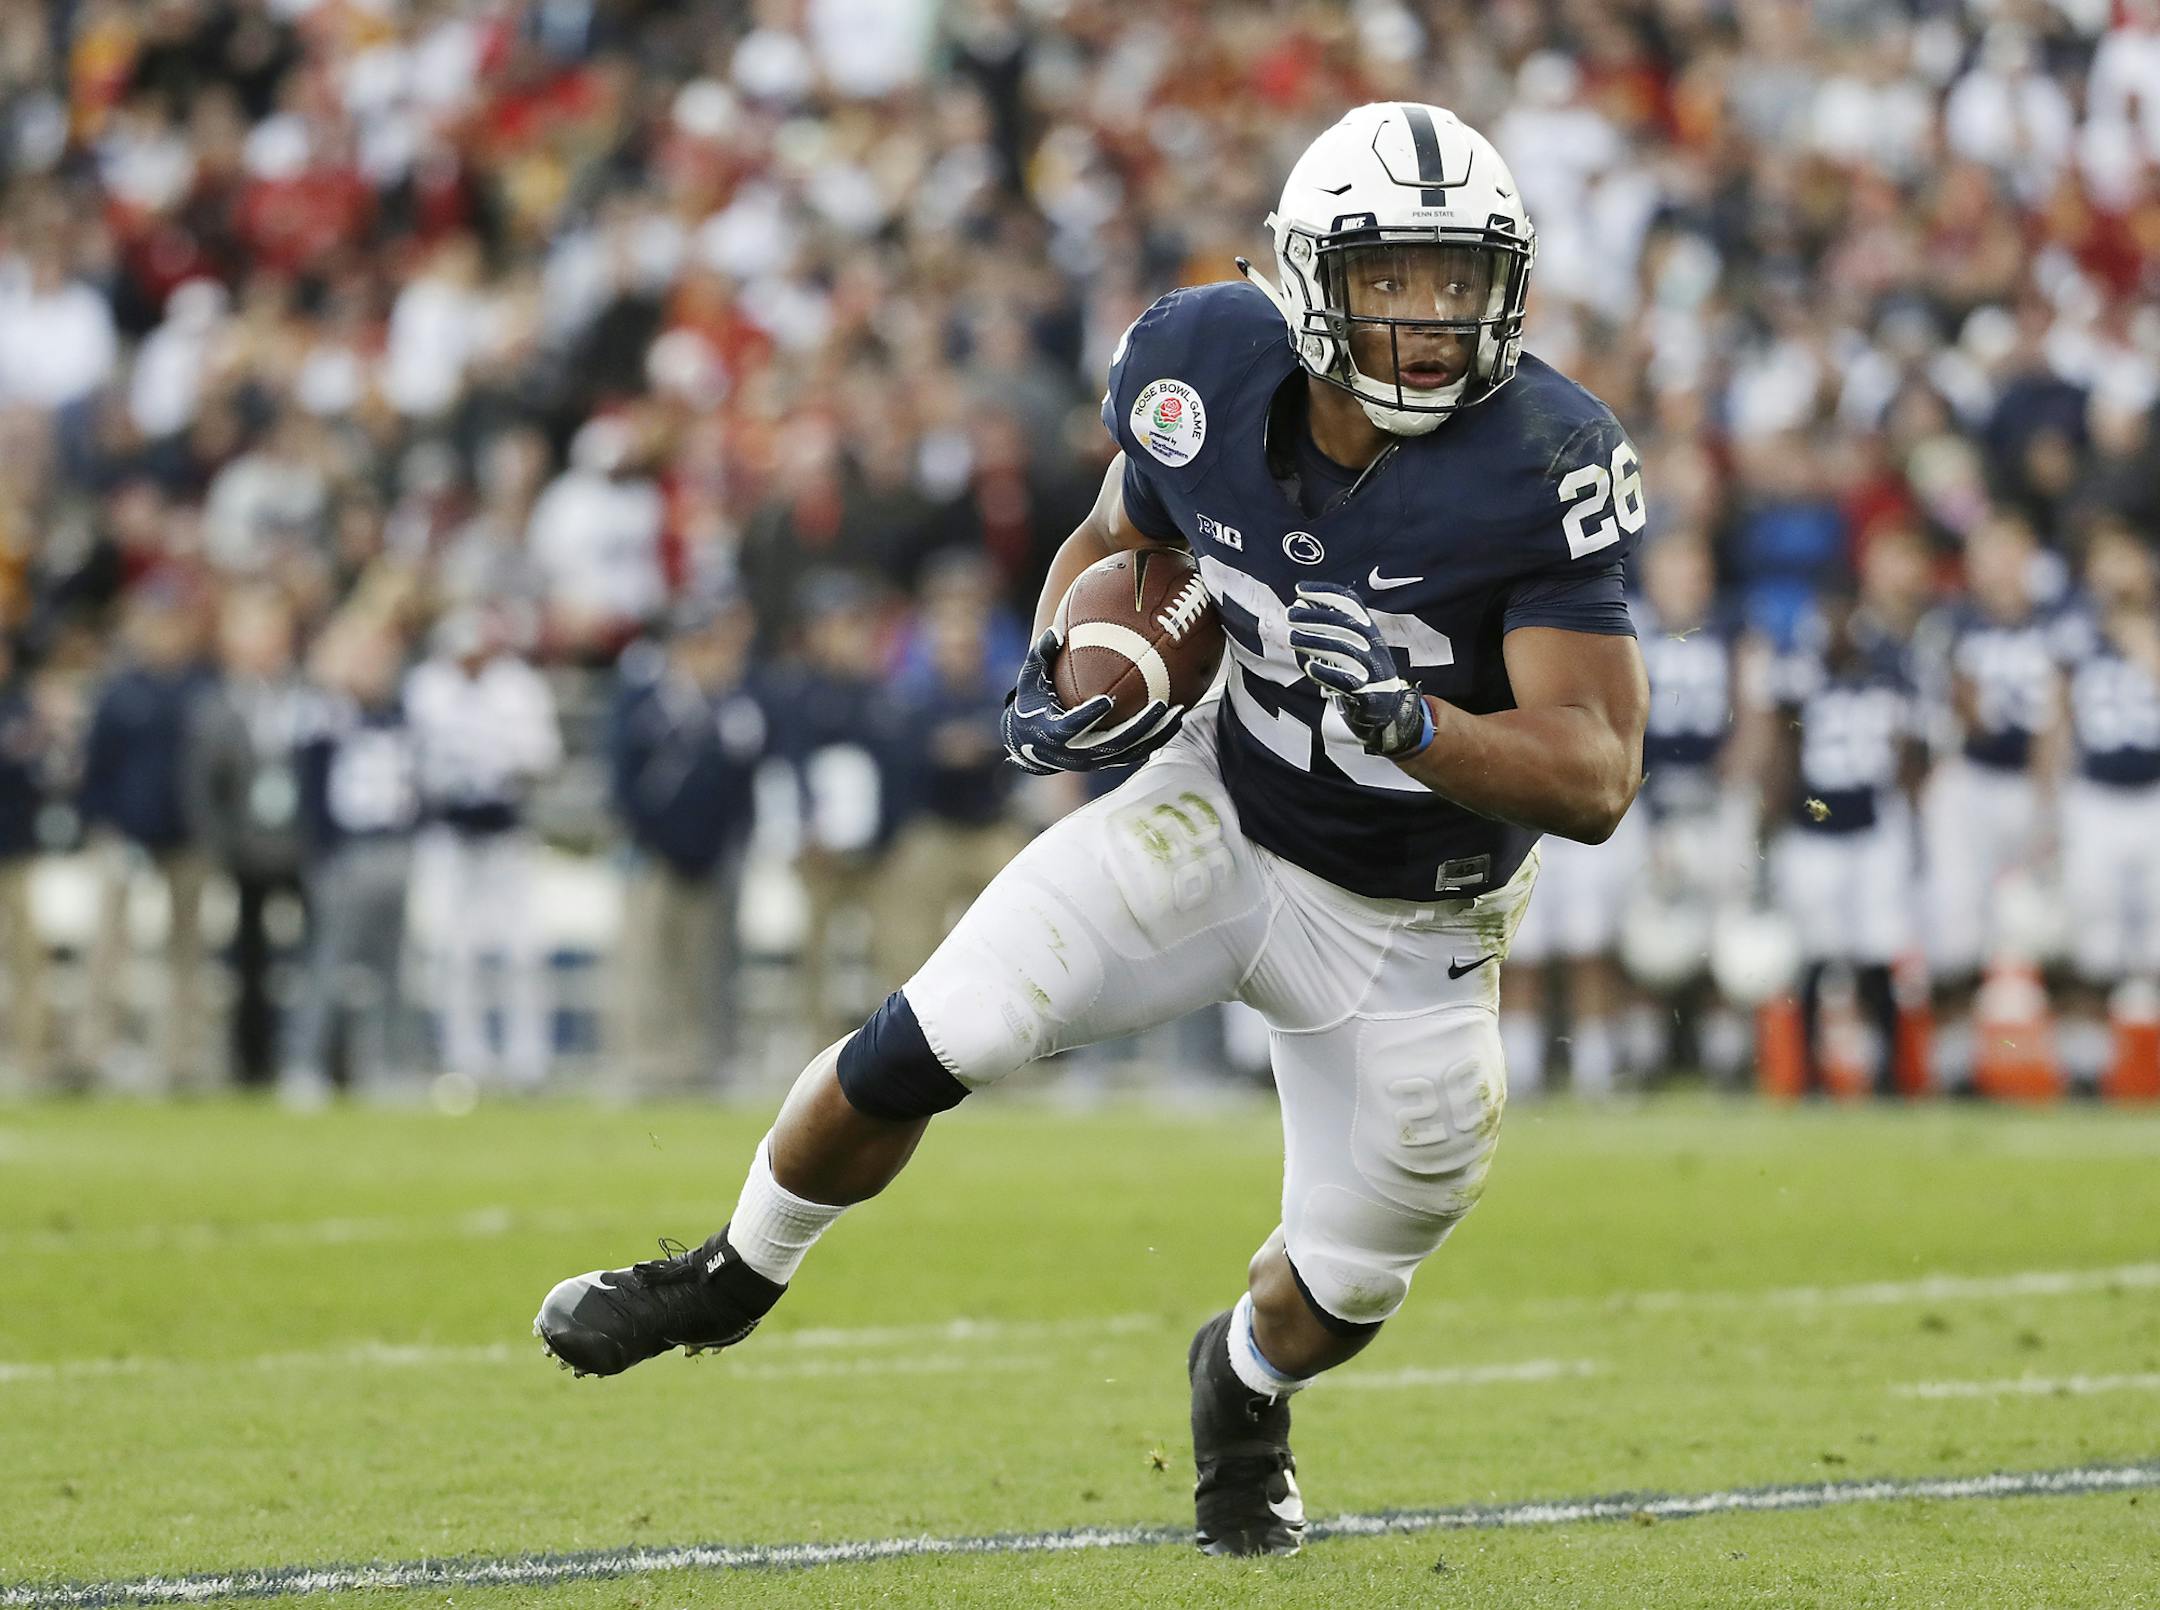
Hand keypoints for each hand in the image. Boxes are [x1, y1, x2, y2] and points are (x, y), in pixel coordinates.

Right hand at [1000, 627, 1183, 774]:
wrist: (1032, 743)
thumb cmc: (1032, 703)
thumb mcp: (1030, 679)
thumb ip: (1041, 655)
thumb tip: (1055, 630)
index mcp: (1054, 734)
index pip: (1074, 726)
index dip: (1090, 715)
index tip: (1107, 699)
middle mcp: (1077, 753)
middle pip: (1113, 743)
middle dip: (1139, 726)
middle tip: (1160, 704)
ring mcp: (1095, 761)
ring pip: (1131, 750)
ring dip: (1156, 733)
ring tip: (1179, 712)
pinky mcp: (1108, 762)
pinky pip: (1137, 752)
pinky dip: (1157, 738)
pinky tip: (1177, 719)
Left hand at [1287, 582, 1432, 757]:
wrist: (1390, 711)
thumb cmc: (1363, 674)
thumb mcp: (1352, 645)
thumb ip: (1330, 627)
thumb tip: (1299, 604)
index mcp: (1369, 631)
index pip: (1350, 603)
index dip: (1326, 593)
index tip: (1300, 590)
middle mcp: (1373, 646)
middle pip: (1345, 625)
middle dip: (1316, 617)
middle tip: (1290, 613)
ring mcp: (1372, 670)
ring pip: (1344, 651)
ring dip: (1316, 642)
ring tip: (1292, 637)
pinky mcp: (1368, 694)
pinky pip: (1347, 682)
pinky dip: (1328, 674)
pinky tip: (1310, 668)